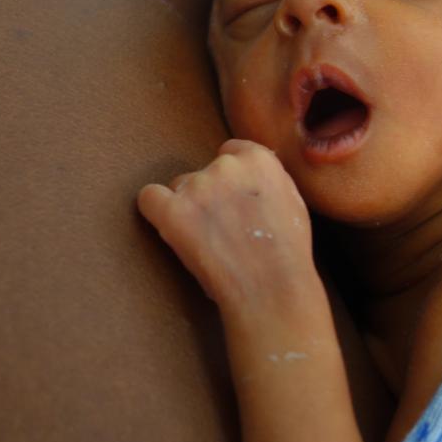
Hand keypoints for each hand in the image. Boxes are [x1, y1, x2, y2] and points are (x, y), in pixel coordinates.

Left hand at [138, 140, 317, 313]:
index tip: (231, 200)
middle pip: (203, 172)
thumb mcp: (292, 202)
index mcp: (259, 160)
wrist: (271, 289)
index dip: (229, 179)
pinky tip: (170, 229)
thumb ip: (268, 180)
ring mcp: (197, 187)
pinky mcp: (173, 211)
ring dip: (187, 209)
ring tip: (207, 243)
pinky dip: (156, 211)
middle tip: (222, 230)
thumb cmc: (285, 255)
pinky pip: (150, 198)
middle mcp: (226, 166)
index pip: (230, 152)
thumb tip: (251, 175)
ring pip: (179, 188)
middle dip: (208, 196)